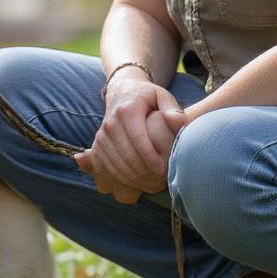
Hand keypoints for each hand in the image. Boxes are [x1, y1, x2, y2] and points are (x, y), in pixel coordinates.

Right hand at [74, 77, 187, 202]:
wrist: (122, 92)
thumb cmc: (146, 97)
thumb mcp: (161, 95)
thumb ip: (172, 108)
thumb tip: (178, 122)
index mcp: (127, 111)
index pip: (138, 141)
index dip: (151, 159)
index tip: (164, 170)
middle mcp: (110, 124)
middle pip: (127, 157)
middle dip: (144, 174)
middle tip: (161, 182)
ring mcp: (101, 136)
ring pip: (116, 166)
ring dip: (134, 180)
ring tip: (153, 185)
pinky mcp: (98, 145)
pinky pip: (106, 169)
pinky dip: (121, 180)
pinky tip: (138, 183)